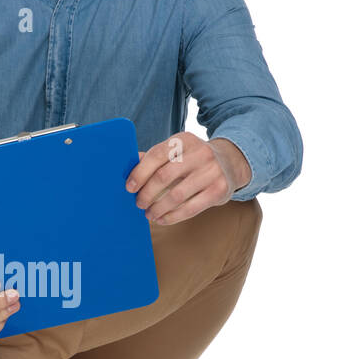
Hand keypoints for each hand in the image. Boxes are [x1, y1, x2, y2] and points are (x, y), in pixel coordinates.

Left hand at [125, 133, 250, 224]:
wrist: (230, 162)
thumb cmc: (193, 159)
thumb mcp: (177, 151)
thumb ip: (154, 158)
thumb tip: (128, 168)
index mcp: (184, 140)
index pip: (156, 155)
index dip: (140, 173)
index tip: (129, 188)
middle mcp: (200, 153)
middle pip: (164, 176)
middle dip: (147, 193)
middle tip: (139, 204)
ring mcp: (212, 171)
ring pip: (177, 195)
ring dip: (158, 208)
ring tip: (149, 214)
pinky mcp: (220, 190)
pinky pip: (191, 208)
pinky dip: (173, 216)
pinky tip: (163, 219)